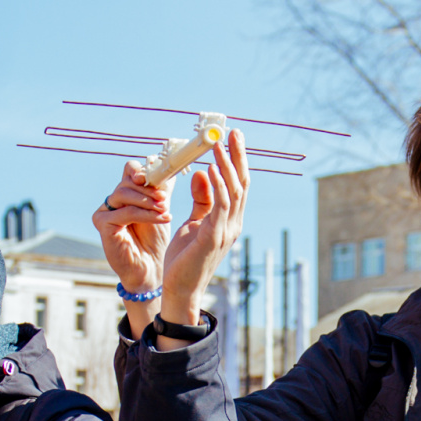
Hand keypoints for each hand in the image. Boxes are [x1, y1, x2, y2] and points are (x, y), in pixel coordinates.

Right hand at [92, 161, 172, 304]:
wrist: (150, 269)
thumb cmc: (155, 241)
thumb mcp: (161, 210)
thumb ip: (163, 190)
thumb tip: (171, 170)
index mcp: (127, 193)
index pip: (131, 170)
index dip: (144, 168)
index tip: (162, 172)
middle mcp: (113, 200)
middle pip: (127, 180)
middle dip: (149, 187)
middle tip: (166, 197)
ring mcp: (105, 211)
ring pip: (124, 193)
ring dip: (147, 201)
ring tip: (165, 209)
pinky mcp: (102, 224)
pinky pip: (124, 212)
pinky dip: (145, 214)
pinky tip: (162, 219)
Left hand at [161, 130, 249, 327]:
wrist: (180, 289)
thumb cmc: (185, 259)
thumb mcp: (194, 223)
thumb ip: (202, 200)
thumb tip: (204, 173)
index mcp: (229, 220)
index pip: (238, 185)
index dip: (237, 161)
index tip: (232, 138)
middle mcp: (233, 224)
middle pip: (241, 184)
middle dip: (238, 156)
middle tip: (232, 131)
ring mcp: (226, 231)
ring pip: (233, 191)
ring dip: (227, 165)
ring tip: (218, 144)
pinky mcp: (213, 238)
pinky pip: (219, 206)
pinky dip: (218, 185)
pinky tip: (213, 168)